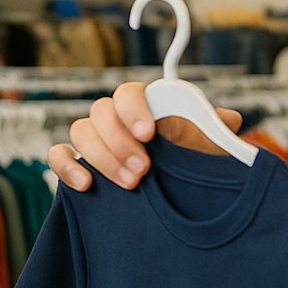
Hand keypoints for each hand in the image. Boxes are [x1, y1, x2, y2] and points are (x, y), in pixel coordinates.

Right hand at [48, 81, 242, 191]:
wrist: (180, 194)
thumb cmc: (194, 162)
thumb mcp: (211, 148)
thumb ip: (216, 130)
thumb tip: (229, 119)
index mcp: (146, 107)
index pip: (128, 92)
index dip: (134, 109)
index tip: (150, 135)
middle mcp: (117, 119)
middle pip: (101, 112)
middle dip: (120, 141)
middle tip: (143, 169)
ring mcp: (96, 140)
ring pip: (80, 132)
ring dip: (102, 157)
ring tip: (130, 183)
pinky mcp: (79, 163)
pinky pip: (59, 155)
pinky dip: (67, 167)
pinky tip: (87, 184)